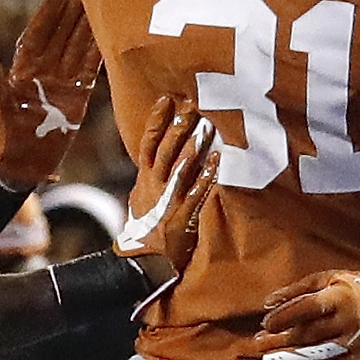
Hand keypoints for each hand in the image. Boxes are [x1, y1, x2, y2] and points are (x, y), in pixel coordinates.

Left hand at [0, 0, 103, 190]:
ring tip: (99, 4)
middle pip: (61, 36)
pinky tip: (108, 36)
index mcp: (22, 71)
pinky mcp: (77, 97)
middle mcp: (44, 72)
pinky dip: (98, 54)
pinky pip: (90, 71)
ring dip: (87, 28)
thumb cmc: (3, 138)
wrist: (21, 164)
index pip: (37, 36)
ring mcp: (62, 83)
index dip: (47, 17)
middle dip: (71, 14)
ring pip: (77, 49)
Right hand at [114, 95, 219, 286]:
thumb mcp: (141, 198)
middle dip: (178, 127)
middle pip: (165, 151)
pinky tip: (217, 162)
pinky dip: (207, 176)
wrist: (144, 260)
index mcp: (144, 180)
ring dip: (194, 147)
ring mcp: (169, 201)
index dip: (157, 121)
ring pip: (180, 168)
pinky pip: (197, 193)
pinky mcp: (183, 216)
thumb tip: (153, 157)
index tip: (166, 99)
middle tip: (191, 106)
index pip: (148, 143)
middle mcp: (155, 186)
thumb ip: (149, 177)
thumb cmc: (146, 228)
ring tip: (206, 127)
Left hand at [254, 269, 359, 359]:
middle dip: (280, 340)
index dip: (285, 317)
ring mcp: (353, 343)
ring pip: (316, 355)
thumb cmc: (352, 290)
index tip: (266, 323)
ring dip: (289, 359)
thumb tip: (269, 303)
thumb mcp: (327, 279)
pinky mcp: (356, 358)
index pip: (308, 308)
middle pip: (309, 334)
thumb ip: (297, 290)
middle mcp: (349, 322)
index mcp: (341, 297)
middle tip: (259, 343)